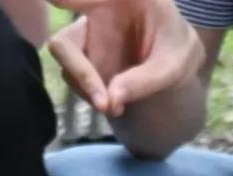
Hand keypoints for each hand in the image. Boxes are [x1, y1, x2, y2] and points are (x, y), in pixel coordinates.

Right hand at [50, 0, 203, 117]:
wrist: (174, 64)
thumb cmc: (178, 52)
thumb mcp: (173, 66)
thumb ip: (145, 80)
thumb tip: (110, 100)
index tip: (54, 1)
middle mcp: (96, 8)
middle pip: (66, 36)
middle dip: (78, 69)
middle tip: (102, 102)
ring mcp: (86, 35)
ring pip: (66, 58)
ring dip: (86, 87)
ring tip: (115, 107)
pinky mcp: (82, 57)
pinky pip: (73, 76)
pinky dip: (89, 93)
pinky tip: (113, 103)